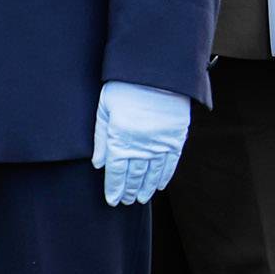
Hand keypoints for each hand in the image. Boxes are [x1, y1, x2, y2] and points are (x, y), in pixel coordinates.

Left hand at [91, 80, 192, 206]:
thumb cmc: (124, 87)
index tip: (113, 200)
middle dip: (129, 190)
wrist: (156, 72)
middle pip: (134, 176)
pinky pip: (171, 163)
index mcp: (120, 140)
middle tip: (127, 201)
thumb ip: (101, 138)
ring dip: (146, 187)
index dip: (114, 189)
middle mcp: (141, 146)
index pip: (116, 173)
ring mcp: (160, 143)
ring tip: (141, 198)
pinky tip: (160, 185)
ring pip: (152, 173)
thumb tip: (98, 164)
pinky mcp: (176, 137)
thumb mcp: (104, 110)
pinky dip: (165, 175)